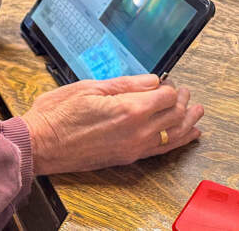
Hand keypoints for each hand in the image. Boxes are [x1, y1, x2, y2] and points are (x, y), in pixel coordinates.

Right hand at [22, 74, 203, 174]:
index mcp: (128, 109)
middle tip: (185, 92)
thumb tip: (152, 81)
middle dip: (183, 101)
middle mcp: (137, 131)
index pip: (165, 96)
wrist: (41, 144)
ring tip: (197, 111)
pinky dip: (180, 141)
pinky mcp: (128, 158)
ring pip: (174, 134)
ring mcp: (134, 147)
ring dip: (188, 121)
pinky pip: (163, 150)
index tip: (166, 81)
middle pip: (174, 115)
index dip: (169, 86)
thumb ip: (125, 85)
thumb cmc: (57, 114)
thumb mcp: (89, 88)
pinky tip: (189, 135)